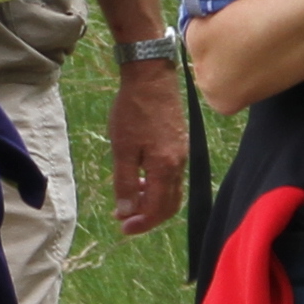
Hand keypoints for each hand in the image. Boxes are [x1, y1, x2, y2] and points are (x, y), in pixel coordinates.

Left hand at [108, 61, 190, 237]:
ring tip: (128, 200)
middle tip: (125, 219)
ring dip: (151, 200)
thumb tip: (127, 210)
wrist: (150, 76)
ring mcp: (181, 153)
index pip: (158, 208)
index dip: (142, 222)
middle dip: (148, 216)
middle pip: (169, 204)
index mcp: (166, 167)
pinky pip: (171, 175)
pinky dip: (156, 185)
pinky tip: (139, 179)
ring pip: (171, 190)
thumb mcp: (122, 148)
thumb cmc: (133, 110)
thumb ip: (126, 181)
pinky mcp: (178, 143)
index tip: (123, 227)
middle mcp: (179, 163)